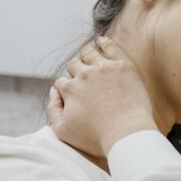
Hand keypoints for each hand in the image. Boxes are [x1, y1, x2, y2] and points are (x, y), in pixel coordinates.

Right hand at [48, 36, 157, 157]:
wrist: (128, 135)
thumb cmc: (97, 138)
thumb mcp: (63, 131)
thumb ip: (52, 109)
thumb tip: (54, 91)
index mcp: (69, 89)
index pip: (62, 83)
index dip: (67, 90)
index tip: (75, 96)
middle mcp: (84, 74)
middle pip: (74, 65)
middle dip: (76, 72)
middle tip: (85, 79)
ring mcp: (104, 68)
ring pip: (89, 53)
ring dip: (86, 55)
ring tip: (90, 57)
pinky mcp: (124, 66)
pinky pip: (111, 47)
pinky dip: (104, 42)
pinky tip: (102, 41)